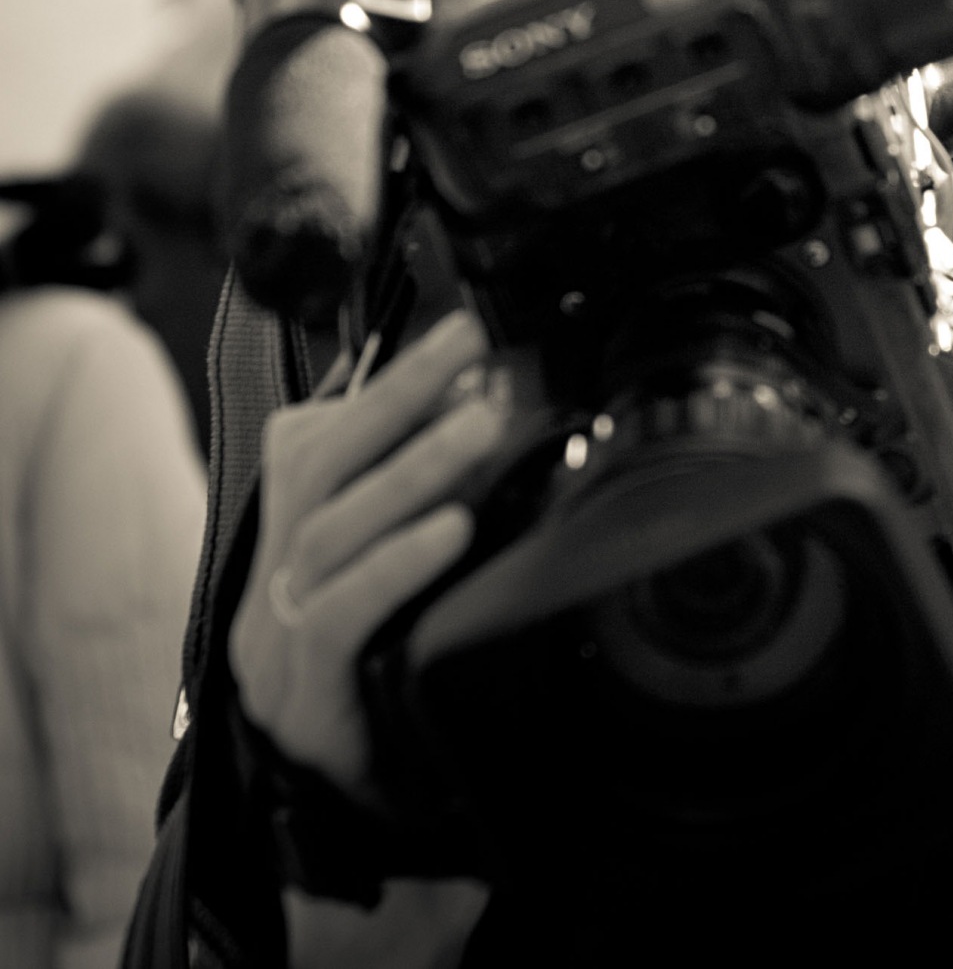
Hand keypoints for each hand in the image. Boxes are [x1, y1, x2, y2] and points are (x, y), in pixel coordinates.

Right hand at [231, 310, 509, 799]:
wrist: (346, 810)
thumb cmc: (380, 676)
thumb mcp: (399, 573)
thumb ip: (416, 497)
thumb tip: (475, 401)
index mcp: (290, 540)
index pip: (315, 437)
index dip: (383, 383)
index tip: (458, 340)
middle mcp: (272, 577)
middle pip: (317, 464)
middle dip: (396, 394)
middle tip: (470, 344)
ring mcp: (274, 636)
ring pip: (331, 531)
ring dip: (413, 468)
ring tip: (483, 423)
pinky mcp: (302, 693)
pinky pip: (338, 616)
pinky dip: (396, 564)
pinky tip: (451, 530)